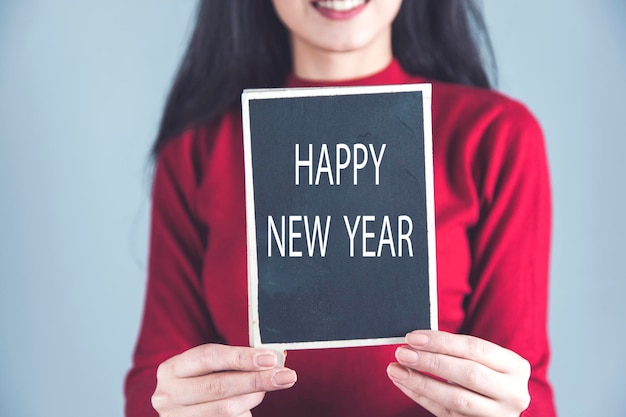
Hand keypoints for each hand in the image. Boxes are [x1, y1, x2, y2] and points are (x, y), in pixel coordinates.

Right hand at [151, 344, 296, 416]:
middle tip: (285, 376)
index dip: (242, 357)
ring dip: (253, 398)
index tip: (271, 358)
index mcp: (170, 370)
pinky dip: (245, 414)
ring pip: (226, 409)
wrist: (184, 411)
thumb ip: (235, 362)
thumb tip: (274, 358)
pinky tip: (249, 407)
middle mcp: (167, 396)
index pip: (209, 356)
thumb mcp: (208, 369)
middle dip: (257, 380)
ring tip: (266, 389)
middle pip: (219, 386)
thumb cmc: (202, 383)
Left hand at [387, 330, 529, 416]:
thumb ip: (457, 350)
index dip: (441, 341)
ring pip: (455, 398)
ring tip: (396, 369)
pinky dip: (421, 397)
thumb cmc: (489, 374)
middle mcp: (512, 392)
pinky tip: (404, 384)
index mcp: (515, 366)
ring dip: (421, 382)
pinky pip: (445, 413)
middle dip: (430, 361)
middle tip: (402, 352)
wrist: (503, 406)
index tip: (412, 337)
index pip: (475, 348)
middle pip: (467, 373)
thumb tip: (416, 340)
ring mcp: (498, 415)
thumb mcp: (486, 360)